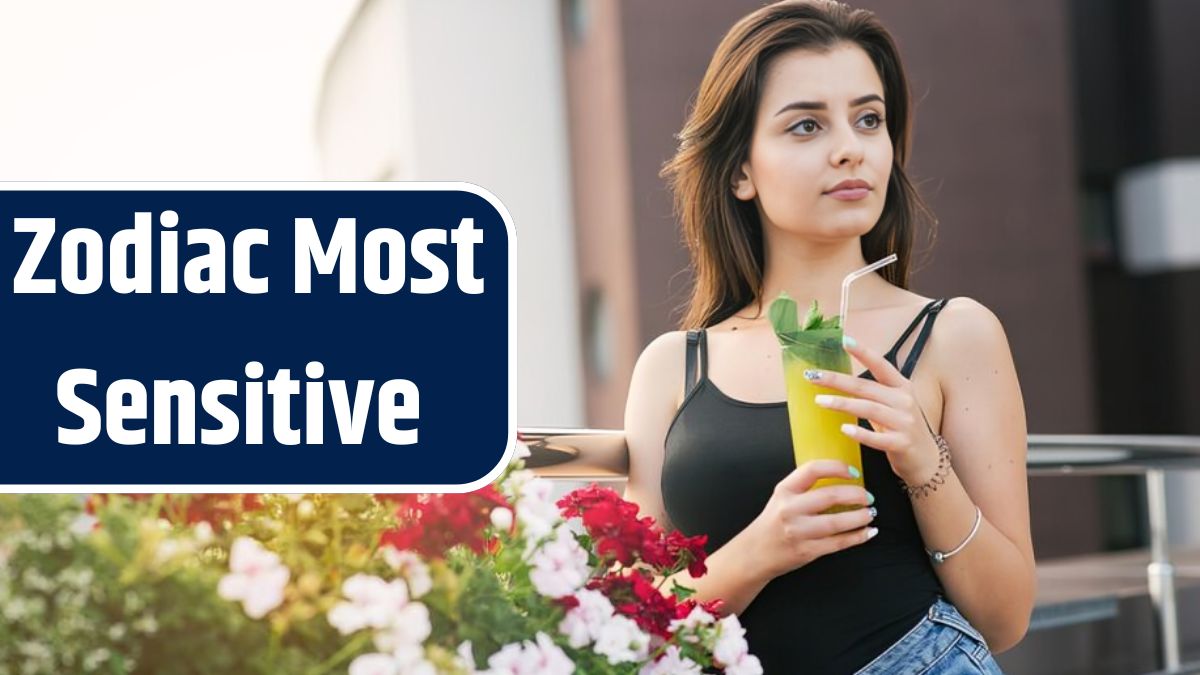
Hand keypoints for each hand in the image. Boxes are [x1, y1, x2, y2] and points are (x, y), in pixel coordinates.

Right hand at [747, 460, 876, 578]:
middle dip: (856, 495)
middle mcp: (790, 509)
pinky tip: (867, 532)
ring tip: (870, 514)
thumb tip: (842, 481)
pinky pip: (837, 543)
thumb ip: (805, 488)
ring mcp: (798, 531)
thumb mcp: (782, 498)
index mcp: (785, 490)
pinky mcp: (806, 551)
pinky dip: (857, 537)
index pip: (813, 470)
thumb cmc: (773, 523)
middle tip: (868, 496)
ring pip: (836, 522)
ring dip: (859, 517)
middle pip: (829, 496)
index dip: (837, 468)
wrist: (755, 553)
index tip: (854, 472)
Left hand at [807, 335, 940, 485]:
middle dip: (837, 380)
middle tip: (813, 376)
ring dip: (842, 404)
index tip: (845, 340)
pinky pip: (878, 437)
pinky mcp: (902, 444)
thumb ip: (873, 393)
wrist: (927, 460)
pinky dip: (861, 433)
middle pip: (866, 387)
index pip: (881, 366)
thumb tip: (840, 380)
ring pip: (869, 409)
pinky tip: (844, 429)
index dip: (863, 353)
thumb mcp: (893, 405)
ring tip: (820, 401)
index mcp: (902, 387)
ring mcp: (905, 423)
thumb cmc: (902, 428)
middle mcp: (904, 401)